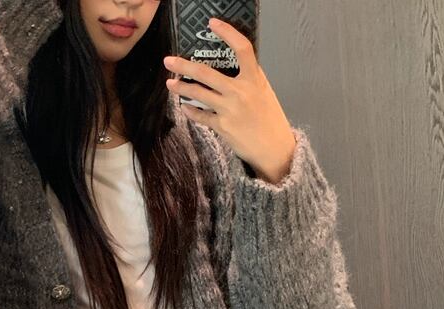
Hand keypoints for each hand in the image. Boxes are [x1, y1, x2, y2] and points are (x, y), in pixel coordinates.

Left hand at [163, 18, 296, 184]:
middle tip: (169, 61)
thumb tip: (233, 66)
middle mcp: (240, 92)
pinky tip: (185, 106)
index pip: (242, 48)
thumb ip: (249, 78)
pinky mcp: (222, 126)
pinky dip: (191, 111)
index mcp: (255, 79)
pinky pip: (201, 116)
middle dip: (184, 66)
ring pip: (199, 94)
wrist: (274, 148)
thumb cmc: (271, 119)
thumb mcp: (265, 92)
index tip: (213, 23)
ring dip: (181, 88)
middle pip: (206, 74)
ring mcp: (230, 109)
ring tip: (170, 84)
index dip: (227, 33)